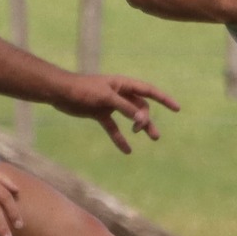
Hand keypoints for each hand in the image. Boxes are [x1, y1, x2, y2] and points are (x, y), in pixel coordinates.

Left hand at [52, 73, 180, 154]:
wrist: (60, 93)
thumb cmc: (83, 90)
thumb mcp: (106, 98)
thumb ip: (125, 108)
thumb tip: (142, 119)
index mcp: (123, 85)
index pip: (148, 91)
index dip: (164, 99)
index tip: (177, 108)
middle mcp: (119, 94)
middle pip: (140, 106)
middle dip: (146, 118)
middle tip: (142, 129)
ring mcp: (110, 105)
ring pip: (131, 117)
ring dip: (141, 127)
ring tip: (154, 138)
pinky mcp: (100, 114)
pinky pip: (114, 128)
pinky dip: (119, 138)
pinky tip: (126, 150)